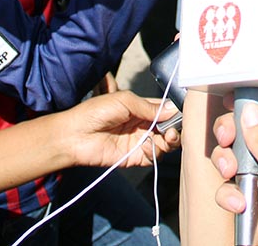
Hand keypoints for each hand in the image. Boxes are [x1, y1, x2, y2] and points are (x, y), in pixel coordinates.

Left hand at [57, 92, 179, 168]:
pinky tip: (148, 145)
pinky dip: (156, 152)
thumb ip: (149, 107)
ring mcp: (140, 141)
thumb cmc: (95, 112)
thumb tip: (172, 110)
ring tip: (167, 137)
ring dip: (170, 140)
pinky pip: (154, 157)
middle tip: (173, 128)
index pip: (165, 110)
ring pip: (165, 143)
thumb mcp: (124, 100)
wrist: (75, 135)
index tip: (181, 113)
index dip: (174, 112)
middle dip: (175, 127)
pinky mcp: (135, 157)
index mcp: (141, 108)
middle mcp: (143, 125)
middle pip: (169, 128)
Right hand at [210, 104, 257, 245]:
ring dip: (228, 167)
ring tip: (231, 175)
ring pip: (238, 160)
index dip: (255, 106)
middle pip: (251, 134)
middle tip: (226, 141)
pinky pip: (234, 188)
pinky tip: (238, 205)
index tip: (232, 103)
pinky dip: (230, 195)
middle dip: (234, 138)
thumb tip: (251, 112)